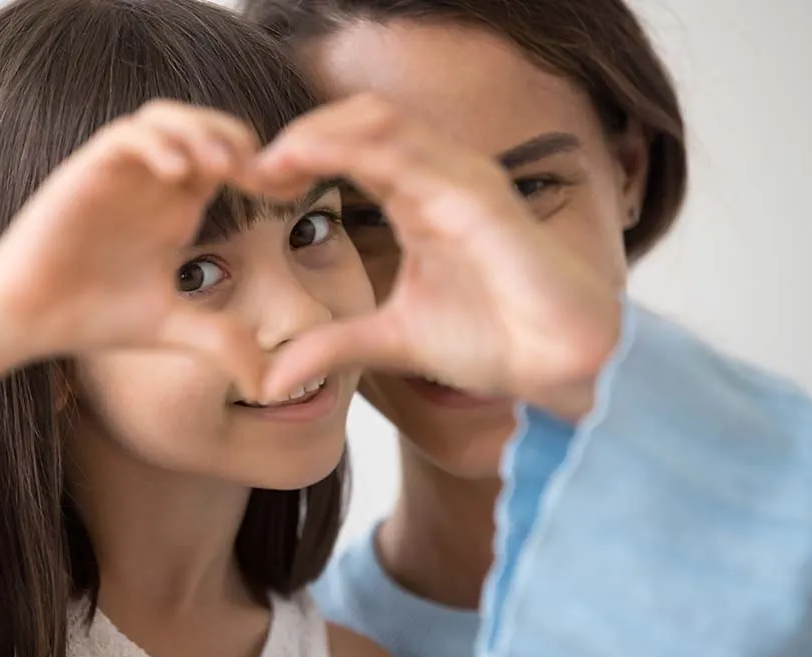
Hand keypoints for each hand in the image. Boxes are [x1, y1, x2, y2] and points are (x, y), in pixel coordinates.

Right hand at [0, 100, 264, 395]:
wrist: (28, 317)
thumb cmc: (95, 315)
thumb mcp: (174, 328)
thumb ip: (222, 343)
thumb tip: (269, 388)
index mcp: (178, 207)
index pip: (230, 162)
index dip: (264, 168)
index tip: (290, 192)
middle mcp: (153, 183)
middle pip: (206, 125)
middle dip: (239, 140)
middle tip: (260, 175)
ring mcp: (120, 173)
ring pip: (166, 117)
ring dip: (199, 131)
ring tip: (223, 167)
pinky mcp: (86, 171)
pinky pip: (127, 135)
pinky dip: (156, 144)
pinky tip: (177, 176)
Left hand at [252, 95, 621, 411]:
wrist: (560, 365)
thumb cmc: (493, 339)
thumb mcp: (391, 341)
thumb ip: (334, 346)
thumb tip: (268, 381)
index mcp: (420, 199)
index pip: (353, 147)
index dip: (300, 155)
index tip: (253, 185)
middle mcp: (441, 177)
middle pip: (360, 119)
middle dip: (301, 134)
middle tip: (251, 170)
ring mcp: (463, 181)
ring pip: (380, 121)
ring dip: (317, 132)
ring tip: (269, 164)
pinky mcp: (480, 200)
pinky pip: (410, 155)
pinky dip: (351, 150)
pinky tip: (308, 165)